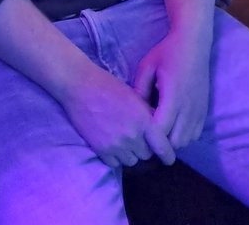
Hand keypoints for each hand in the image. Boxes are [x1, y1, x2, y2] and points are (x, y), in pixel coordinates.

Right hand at [58, 59, 173, 168]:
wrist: (80, 86)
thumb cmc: (108, 86)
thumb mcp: (134, 96)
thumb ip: (147, 115)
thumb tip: (157, 130)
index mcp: (143, 120)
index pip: (163, 148)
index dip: (168, 155)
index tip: (168, 158)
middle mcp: (132, 135)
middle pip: (146, 155)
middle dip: (144, 148)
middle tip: (137, 138)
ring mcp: (116, 144)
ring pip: (131, 161)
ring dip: (129, 153)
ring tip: (122, 139)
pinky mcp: (101, 150)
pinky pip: (115, 163)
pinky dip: (115, 156)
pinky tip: (111, 143)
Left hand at [134, 27, 210, 151]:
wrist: (194, 42)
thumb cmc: (167, 52)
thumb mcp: (147, 66)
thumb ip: (139, 89)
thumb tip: (134, 113)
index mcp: (173, 96)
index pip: (161, 130)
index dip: (148, 135)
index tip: (138, 129)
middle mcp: (189, 107)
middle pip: (175, 142)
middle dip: (160, 142)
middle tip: (148, 131)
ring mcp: (199, 110)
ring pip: (186, 141)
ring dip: (173, 139)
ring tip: (160, 127)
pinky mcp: (204, 110)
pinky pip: (195, 134)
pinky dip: (184, 135)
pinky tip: (174, 123)